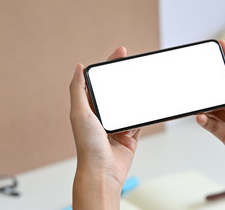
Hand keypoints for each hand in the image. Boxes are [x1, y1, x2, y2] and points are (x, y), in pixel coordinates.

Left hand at [69, 46, 140, 209]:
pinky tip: (147, 105)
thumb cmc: (88, 146)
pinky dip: (142, 113)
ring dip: (135, 96)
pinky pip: (138, 119)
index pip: (100, 80)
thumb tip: (78, 67)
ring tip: (143, 84)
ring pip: (129, 103)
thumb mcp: (80, 113)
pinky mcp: (129, 134)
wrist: (103, 172)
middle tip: (135, 63)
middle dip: (125, 76)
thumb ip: (78, 89)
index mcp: (88, 107)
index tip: (121, 52)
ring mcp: (116, 124)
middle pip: (116, 89)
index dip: (110, 64)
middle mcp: (102, 114)